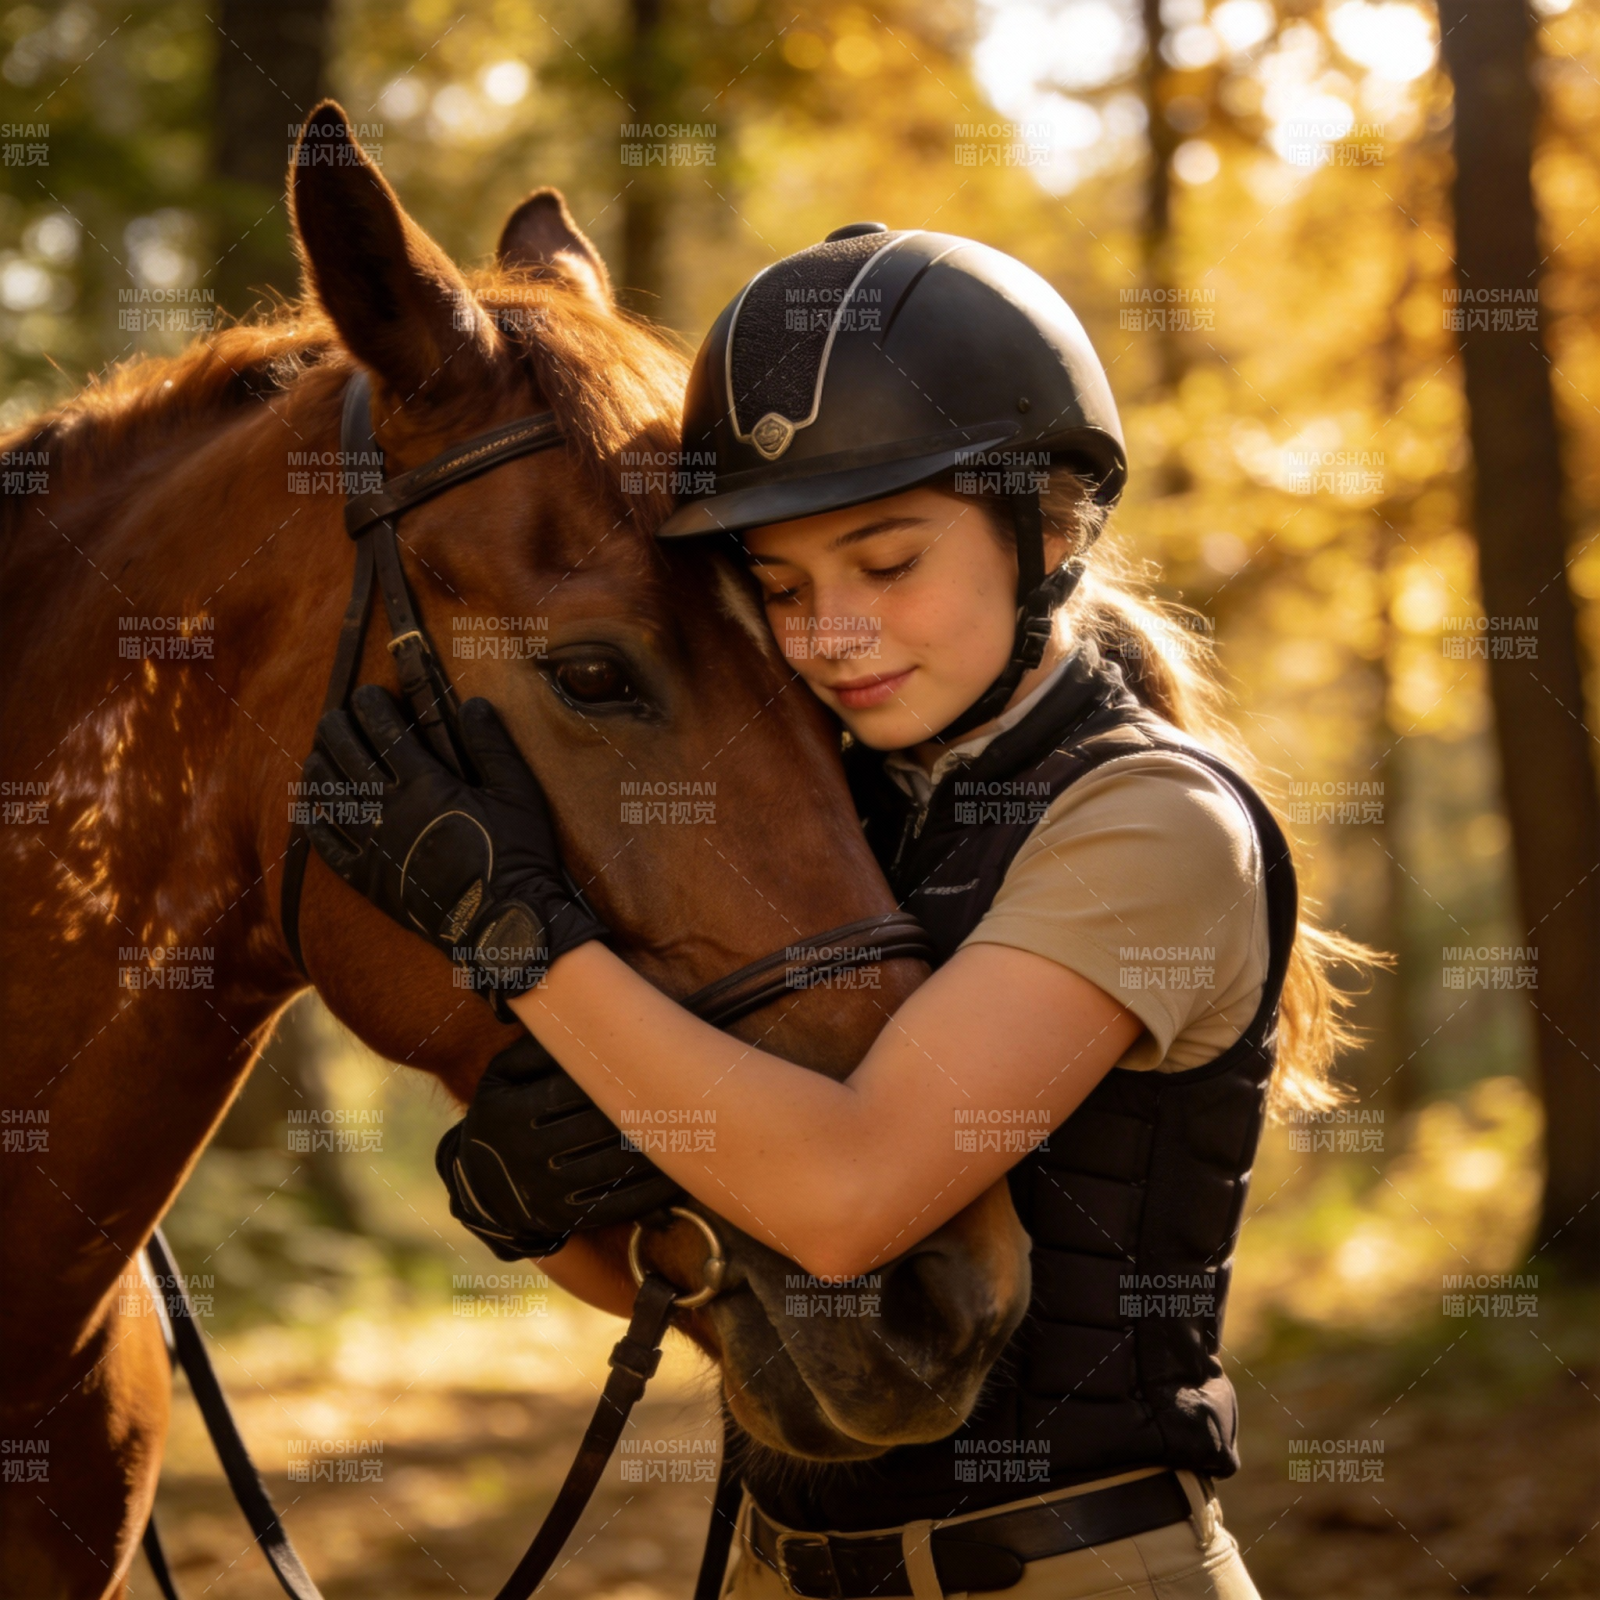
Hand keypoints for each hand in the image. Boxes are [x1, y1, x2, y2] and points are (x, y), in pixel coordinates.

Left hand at [302, 685, 606, 1016]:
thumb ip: (493, 745)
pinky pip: (328, 848)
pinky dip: (313, 824)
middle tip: (331, 716)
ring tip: (314, 753)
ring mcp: (375, 847)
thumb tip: (473, 703)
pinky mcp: (369, 881)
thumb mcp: (518, 792)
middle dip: (336, 729)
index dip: (371, 708)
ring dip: (318, 769)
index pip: (386, 732)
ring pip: (331, 798)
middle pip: (349, 758)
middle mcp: (391, 811)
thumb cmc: (518, 854)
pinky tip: (307, 808)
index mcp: (427, 784)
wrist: (504, 922)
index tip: (364, 693)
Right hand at [436, 1033, 683, 1258]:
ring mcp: (546, 1191)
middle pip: (598, 1126)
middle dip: (642, 1106)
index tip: (652, 1057)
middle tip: (687, 1088)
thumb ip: (534, 1049)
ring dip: (656, 1148)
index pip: (569, 1090)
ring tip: (694, 1125)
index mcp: (509, 1113)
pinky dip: (651, 1190)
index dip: (612, 1073)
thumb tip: (571, 1016)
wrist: (479, 1186)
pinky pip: (615, 1204)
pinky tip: (680, 1173)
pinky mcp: (565, 1218)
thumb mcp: (501, 1078)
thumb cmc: (501, 1115)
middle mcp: (525, 1154)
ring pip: (613, 1166)